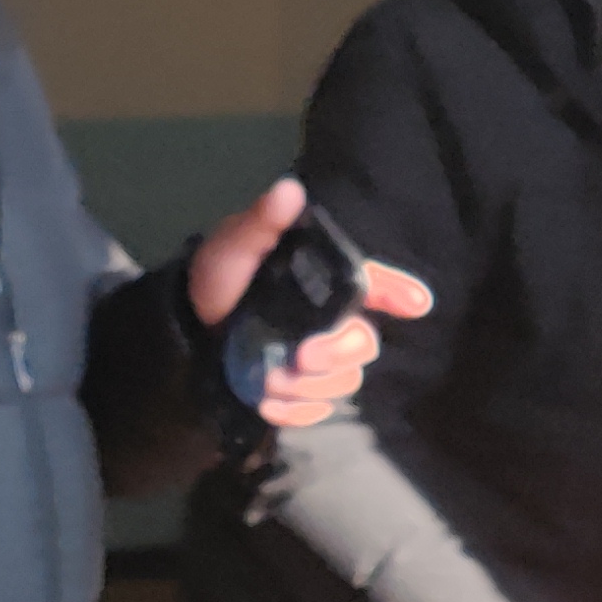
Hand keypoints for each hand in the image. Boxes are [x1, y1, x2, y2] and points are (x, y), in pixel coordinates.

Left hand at [182, 178, 435, 428]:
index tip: (417, 304)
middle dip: (340, 352)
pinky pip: (315, 412)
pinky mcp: (297, 395)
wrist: (185, 328)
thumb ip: (262, 222)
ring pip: (343, 382)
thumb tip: (289, 189)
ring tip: (270, 380)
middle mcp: (329, 323)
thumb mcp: (235, 246)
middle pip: (364, 344)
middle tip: (304, 355)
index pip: (374, 285)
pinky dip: (295, 412)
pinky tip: (267, 404)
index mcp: (323, 283)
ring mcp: (315, 363)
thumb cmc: (217, 279)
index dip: (400, 292)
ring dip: (310, 386)